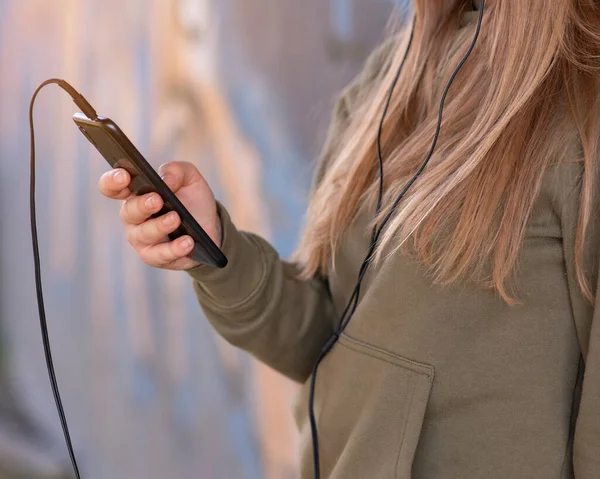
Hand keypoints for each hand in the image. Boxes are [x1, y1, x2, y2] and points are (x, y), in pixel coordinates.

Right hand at [98, 161, 220, 270]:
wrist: (210, 228)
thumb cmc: (192, 200)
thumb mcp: (190, 179)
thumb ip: (177, 171)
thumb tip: (166, 180)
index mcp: (135, 194)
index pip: (112, 187)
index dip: (112, 181)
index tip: (124, 176)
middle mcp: (134, 217)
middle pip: (128, 212)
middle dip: (142, 205)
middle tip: (157, 200)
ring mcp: (142, 239)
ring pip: (143, 234)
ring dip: (160, 226)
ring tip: (176, 218)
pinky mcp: (155, 257)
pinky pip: (161, 254)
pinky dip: (175, 249)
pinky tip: (187, 242)